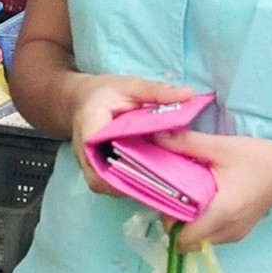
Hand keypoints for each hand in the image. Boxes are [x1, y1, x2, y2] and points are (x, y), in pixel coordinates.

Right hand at [67, 75, 195, 195]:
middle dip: (136, 180)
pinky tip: (156, 177)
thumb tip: (187, 93)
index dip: (128, 161)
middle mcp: (84, 153)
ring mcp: (89, 167)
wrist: (85, 101)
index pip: (101, 152)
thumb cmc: (107, 93)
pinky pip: (114, 186)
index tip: (155, 160)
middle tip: (168, 175)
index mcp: (89, 127)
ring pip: (110, 187)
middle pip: (104, 179)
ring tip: (165, 178)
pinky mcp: (98, 175)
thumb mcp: (131, 86)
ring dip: (136, 185)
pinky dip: (133, 184)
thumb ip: (156, 91)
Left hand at [155, 131, 271, 250]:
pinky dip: (202, 225)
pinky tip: (204, 203)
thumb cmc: (257, 158)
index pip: (183, 237)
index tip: (167, 199)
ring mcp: (234, 235)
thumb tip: (156, 136)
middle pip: (188, 243)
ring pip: (199, 242)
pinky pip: (211, 237)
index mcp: (222, 212)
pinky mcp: (238, 233)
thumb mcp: (221, 146)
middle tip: (175, 198)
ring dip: (189, 226)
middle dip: (176, 225)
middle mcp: (227, 231)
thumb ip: (187, 143)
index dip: (168, 221)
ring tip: (189, 199)